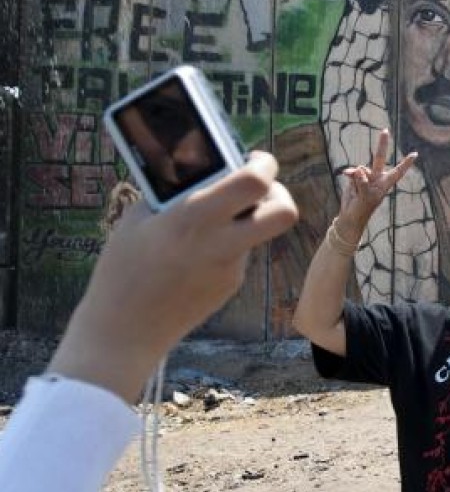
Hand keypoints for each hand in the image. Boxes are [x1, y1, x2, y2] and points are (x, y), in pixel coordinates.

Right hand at [47, 151, 297, 401]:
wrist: (125, 332)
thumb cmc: (122, 269)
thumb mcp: (138, 219)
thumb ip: (175, 193)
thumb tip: (201, 170)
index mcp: (194, 219)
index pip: (254, 183)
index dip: (264, 165)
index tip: (255, 159)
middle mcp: (221, 243)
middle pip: (285, 212)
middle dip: (280, 193)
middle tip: (258, 187)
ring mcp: (232, 268)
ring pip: (259, 230)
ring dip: (247, 217)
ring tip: (210, 218)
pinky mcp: (231, 285)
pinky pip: (241, 251)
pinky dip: (228, 241)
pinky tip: (196, 250)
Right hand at [334, 128, 416, 237]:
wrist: (350, 216)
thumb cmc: (362, 209)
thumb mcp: (366, 197)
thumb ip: (363, 182)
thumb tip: (359, 169)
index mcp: (384, 184)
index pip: (397, 172)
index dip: (406, 163)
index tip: (415, 154)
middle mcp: (377, 178)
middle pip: (379, 158)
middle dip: (381, 144)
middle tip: (385, 130)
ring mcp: (366, 177)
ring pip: (361, 168)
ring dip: (356, 177)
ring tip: (356, 192)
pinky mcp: (355, 177)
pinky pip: (352, 171)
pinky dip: (349, 174)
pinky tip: (346, 176)